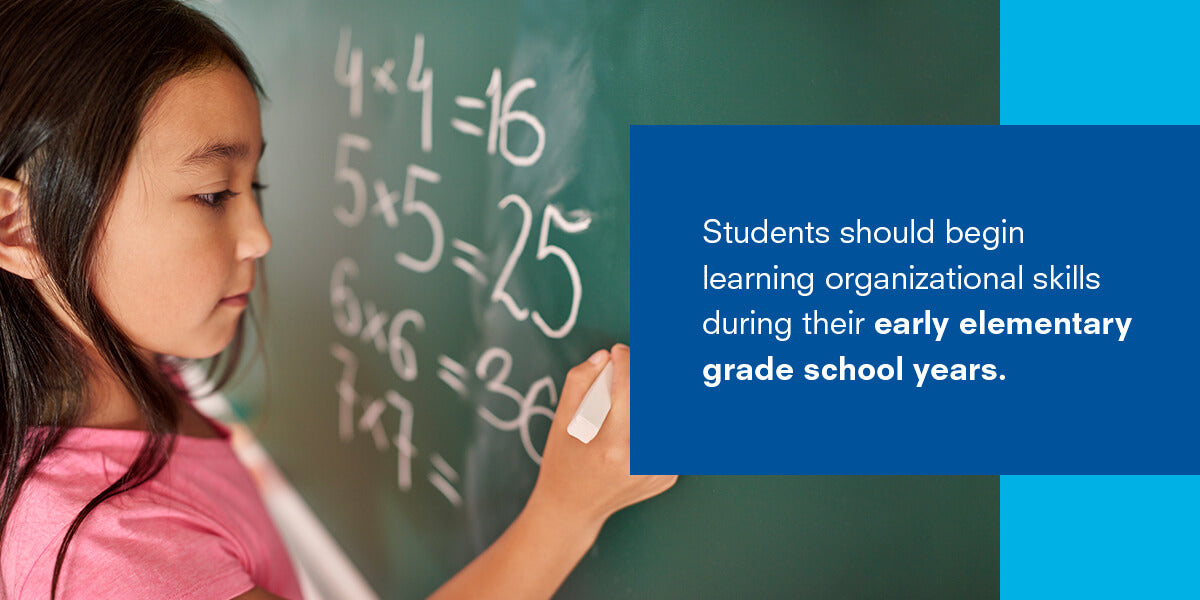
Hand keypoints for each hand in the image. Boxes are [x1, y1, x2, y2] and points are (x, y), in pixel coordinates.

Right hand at [527, 344, 676, 530]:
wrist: (572, 509)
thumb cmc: (563, 461)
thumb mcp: (560, 422)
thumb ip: (579, 383)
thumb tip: (604, 357)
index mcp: (611, 446)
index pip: (628, 390)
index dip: (625, 362)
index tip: (618, 351)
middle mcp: (640, 461)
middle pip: (660, 403)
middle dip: (649, 377)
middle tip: (636, 365)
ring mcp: (659, 471)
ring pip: (672, 420)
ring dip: (658, 402)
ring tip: (637, 395)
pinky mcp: (668, 476)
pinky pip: (673, 439)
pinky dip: (661, 423)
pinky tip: (641, 422)